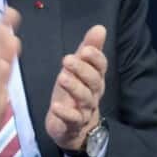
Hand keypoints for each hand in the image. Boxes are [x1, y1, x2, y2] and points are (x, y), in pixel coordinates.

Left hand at [45, 25, 107, 151]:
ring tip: (62, 78)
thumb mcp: (79, 69)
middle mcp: (94, 93)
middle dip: (82, 69)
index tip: (85, 49)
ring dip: (74, 87)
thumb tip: (100, 28)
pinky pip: (72, 119)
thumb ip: (89, 49)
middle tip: (67, 59)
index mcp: (95, 78)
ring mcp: (84, 110)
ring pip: (84, 98)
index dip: (95, 58)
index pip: (101, 67)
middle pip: (93, 81)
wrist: (74, 128)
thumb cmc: (75, 93)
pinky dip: (65, 113)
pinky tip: (56, 106)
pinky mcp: (73, 124)